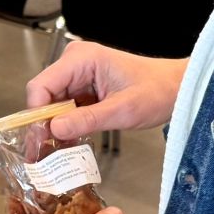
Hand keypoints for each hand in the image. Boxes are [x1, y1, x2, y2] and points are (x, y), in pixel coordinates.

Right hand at [27, 41, 186, 141]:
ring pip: (52, 104)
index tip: (40, 139)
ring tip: (52, 154)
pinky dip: (66, 125)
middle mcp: (75, 63)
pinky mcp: (83, 87)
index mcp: (82, 59)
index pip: (41, 85)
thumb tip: (54, 129)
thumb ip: (87, 119)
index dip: (36, 114)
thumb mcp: (123, 110)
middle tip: (42, 153)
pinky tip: (66, 144)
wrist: (176, 88)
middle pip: (43, 96)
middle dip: (43, 125)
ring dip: (53, 128)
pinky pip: (65, 107)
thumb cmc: (157, 91)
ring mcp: (78, 75)